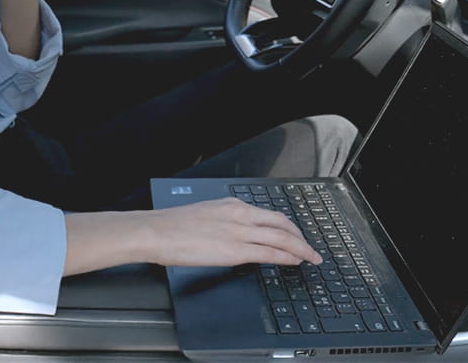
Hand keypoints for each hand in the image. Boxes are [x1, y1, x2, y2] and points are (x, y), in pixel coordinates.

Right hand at [142, 198, 322, 266]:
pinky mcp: (235, 250)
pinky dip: (287, 257)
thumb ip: (224, 223)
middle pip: (282, 224)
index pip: (270, 214)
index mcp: (233, 205)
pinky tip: (294, 262)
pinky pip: (270, 253)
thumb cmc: (173, 226)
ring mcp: (239, 232)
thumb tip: (234, 235)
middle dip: (300, 237)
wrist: (157, 231)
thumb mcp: (205, 215)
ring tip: (310, 257)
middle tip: (310, 248)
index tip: (296, 235)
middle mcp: (240, 214)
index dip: (289, 226)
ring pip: (282, 238)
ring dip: (300, 249)